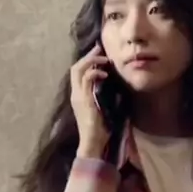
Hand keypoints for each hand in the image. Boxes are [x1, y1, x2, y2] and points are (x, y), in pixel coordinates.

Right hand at [70, 43, 111, 158]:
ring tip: (104, 58)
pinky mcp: (84, 99)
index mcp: (78, 96)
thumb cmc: (100, 130)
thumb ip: (103, 98)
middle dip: (88, 56)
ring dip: (91, 60)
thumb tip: (116, 90)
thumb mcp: (102, 109)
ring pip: (78, 70)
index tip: (99, 54)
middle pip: (75, 68)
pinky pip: (86, 79)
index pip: (77, 73)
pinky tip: (105, 73)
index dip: (87, 61)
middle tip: (100, 48)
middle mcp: (75, 94)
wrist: (93, 143)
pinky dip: (95, 72)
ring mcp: (78, 96)